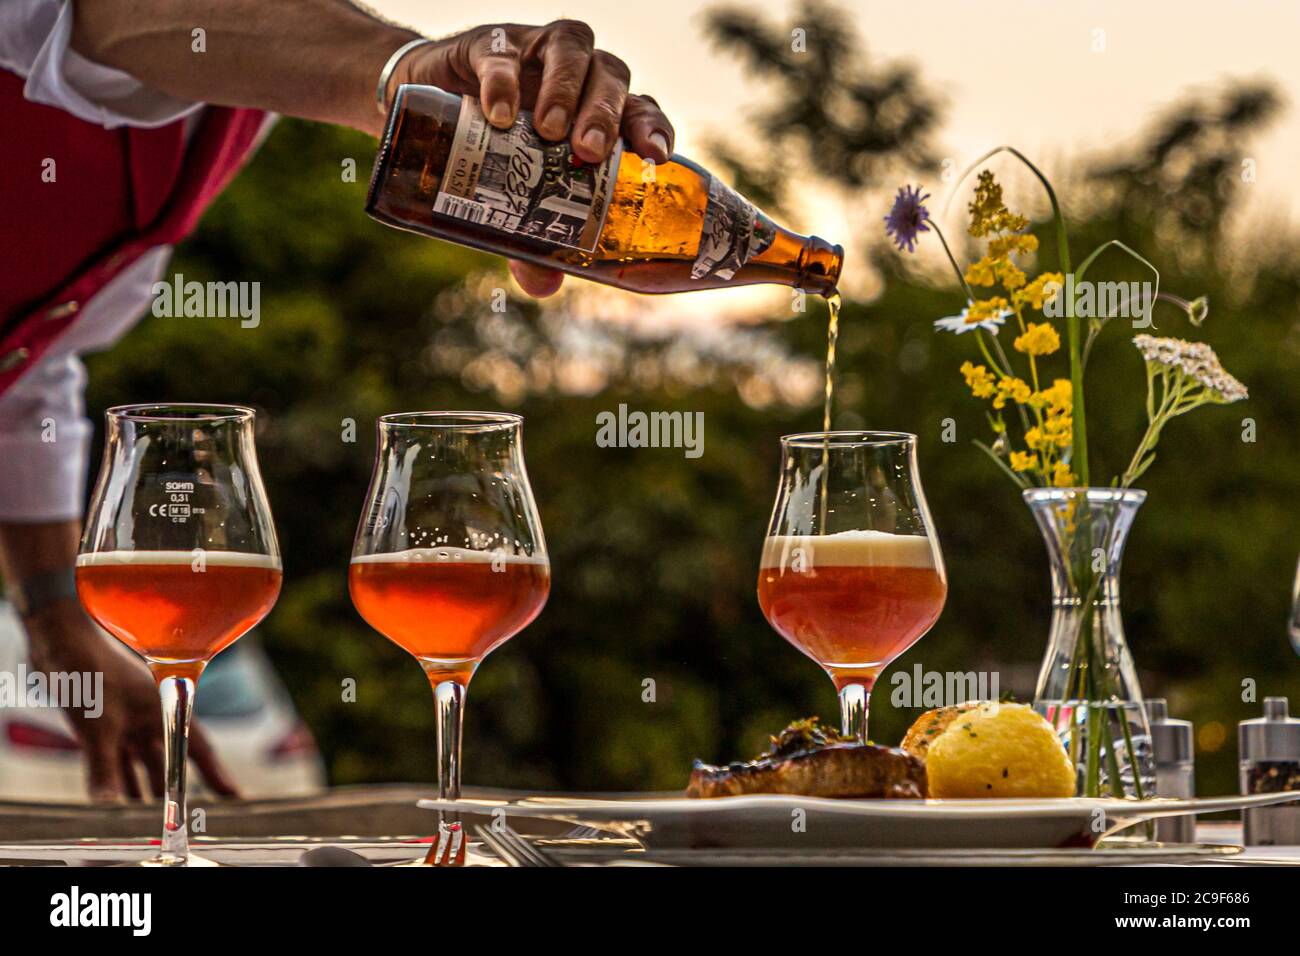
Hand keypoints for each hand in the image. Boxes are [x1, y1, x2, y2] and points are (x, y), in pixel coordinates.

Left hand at [24, 602, 237, 801]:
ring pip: (140, 763)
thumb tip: (108, 807)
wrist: (58, 639)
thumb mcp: (96, 726)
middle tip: (182, 819)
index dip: (216, 775)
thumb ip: (103, 768)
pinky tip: (116, 799)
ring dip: (143, 789)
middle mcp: (149, 716)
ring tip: (150, 820)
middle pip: (168, 761)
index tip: (234, 798)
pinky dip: (116, 778)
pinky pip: (114, 759)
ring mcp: (125, 720)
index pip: (198, 748)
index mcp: (165, 709)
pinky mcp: (102, 724)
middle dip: (174, 790)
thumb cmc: (88, 672)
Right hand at [392, 21, 675, 297]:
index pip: (641, 111)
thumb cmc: (492, 154)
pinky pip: (503, 52)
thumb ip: (532, 240)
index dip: (652, 128)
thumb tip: (542, 287)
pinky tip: (496, 113)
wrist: (424, 111)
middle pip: (612, 77)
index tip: (654, 157)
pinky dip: (503, 79)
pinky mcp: (490, 43)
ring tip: (548, 130)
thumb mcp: (514, 200)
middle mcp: (579, 74)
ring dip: (566, 89)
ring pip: (570, 49)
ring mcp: (537, 52)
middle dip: (605, 113)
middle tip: (588, 151)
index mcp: (599, 111)